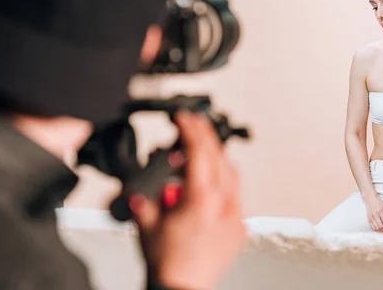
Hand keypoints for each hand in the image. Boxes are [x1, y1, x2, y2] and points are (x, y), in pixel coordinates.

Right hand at [131, 110, 246, 289]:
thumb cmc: (168, 265)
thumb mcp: (146, 225)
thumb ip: (146, 200)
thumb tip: (144, 190)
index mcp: (202, 198)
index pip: (199, 151)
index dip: (190, 128)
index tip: (182, 117)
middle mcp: (224, 204)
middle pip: (219, 157)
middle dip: (204, 135)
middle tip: (192, 124)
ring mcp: (235, 216)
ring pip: (231, 173)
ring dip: (216, 157)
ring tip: (199, 152)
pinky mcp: (238, 228)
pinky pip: (235, 194)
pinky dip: (223, 181)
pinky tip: (211, 183)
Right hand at [363, 195, 382, 233]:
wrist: (370, 199)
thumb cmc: (379, 203)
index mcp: (380, 211)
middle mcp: (375, 215)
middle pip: (381, 226)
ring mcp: (371, 217)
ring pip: (376, 228)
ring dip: (382, 231)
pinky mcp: (369, 219)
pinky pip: (372, 227)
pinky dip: (377, 230)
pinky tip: (381, 230)